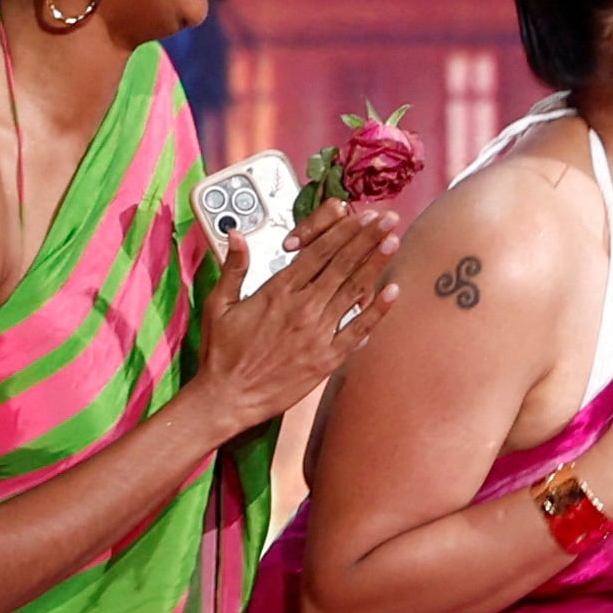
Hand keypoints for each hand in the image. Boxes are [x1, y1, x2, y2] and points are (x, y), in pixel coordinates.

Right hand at [194, 200, 401, 436]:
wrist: (229, 397)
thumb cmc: (222, 353)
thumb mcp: (219, 304)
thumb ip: (233, 268)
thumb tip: (237, 235)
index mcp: (277, 291)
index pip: (318, 253)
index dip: (343, 231)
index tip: (361, 215)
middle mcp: (302, 308)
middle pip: (341, 265)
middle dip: (367, 239)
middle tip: (387, 219)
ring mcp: (318, 334)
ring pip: (353, 291)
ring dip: (375, 265)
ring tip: (393, 242)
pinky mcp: (327, 359)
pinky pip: (357, 330)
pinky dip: (377, 311)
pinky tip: (393, 292)